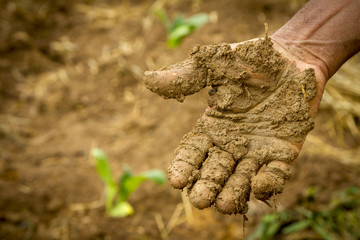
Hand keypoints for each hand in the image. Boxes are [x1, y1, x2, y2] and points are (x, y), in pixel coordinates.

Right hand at [144, 38, 318, 213]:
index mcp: (212, 127)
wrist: (292, 58)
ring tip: (223, 205)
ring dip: (233, 192)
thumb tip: (148, 79)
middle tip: (199, 200)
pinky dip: (269, 181)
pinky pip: (276, 172)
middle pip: (215, 171)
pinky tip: (258, 186)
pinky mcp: (284, 152)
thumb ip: (185, 76)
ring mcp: (258, 150)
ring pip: (242, 178)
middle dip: (206, 186)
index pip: (193, 152)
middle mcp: (232, 144)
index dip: (184, 166)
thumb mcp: (214, 65)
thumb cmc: (250, 60)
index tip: (176, 181)